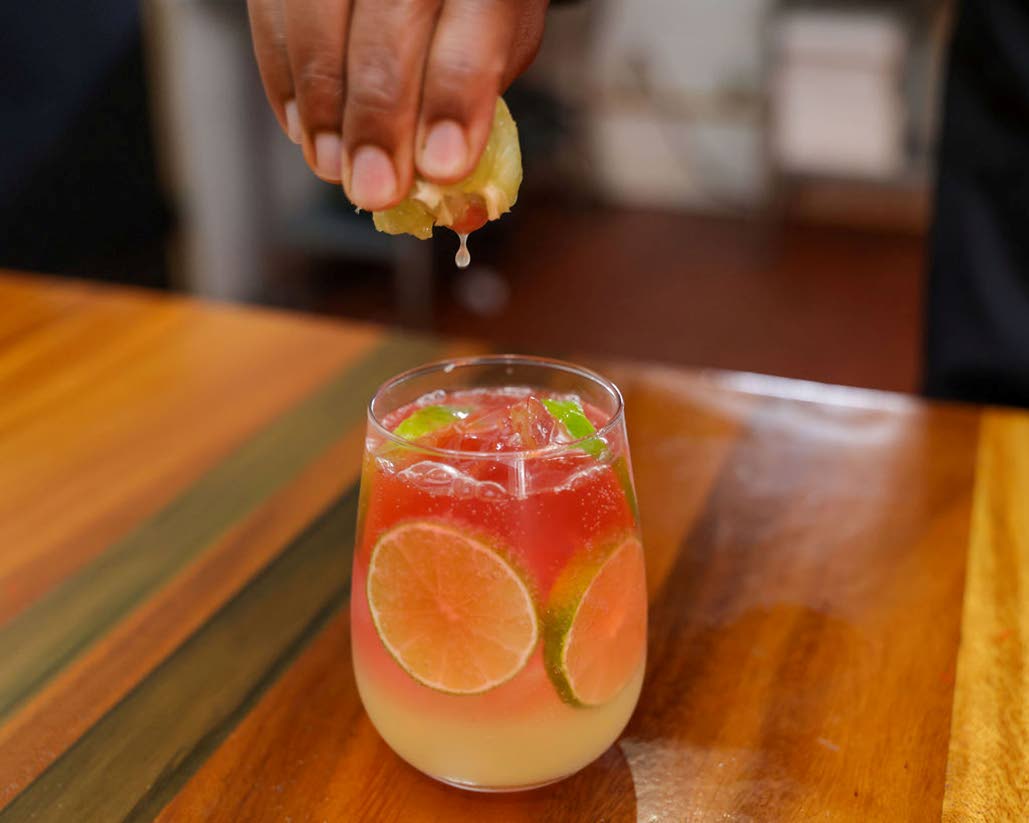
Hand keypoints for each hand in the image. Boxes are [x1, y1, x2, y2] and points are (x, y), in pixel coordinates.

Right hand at [247, 0, 547, 210]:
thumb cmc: (468, 1)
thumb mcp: (500, 39)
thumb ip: (474, 100)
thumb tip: (439, 180)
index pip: (470, 40)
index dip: (454, 105)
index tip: (441, 167)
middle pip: (388, 33)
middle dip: (378, 122)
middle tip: (375, 189)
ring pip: (318, 20)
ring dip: (321, 108)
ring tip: (330, 165)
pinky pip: (272, 12)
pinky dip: (281, 76)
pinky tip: (300, 127)